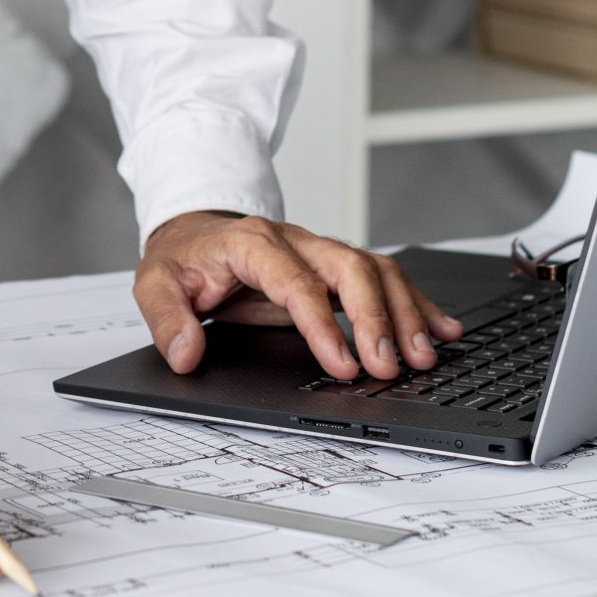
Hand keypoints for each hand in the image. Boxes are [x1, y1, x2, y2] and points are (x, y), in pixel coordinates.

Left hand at [135, 212, 463, 380]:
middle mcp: (295, 242)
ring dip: (404, 312)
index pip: (296, 282)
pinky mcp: (334, 266)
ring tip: (425, 355)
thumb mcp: (154, 282)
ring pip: (375, 270)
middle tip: (392, 365)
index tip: (342, 365)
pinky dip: (415, 303)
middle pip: (350, 268)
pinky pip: (383, 277)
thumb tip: (185, 353)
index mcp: (253, 243)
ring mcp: (319, 252)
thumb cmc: (183, 258)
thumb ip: (167, 318)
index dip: (322, 324)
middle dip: (376, 317)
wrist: (194, 231)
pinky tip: (441, 328)